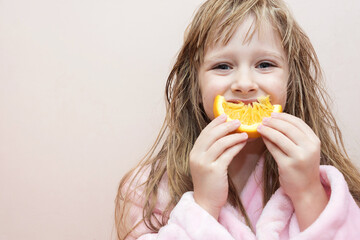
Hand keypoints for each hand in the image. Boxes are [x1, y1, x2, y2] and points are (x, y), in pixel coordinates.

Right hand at [190, 114, 247, 219]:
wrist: (206, 202)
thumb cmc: (209, 183)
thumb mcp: (206, 164)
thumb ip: (211, 151)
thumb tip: (226, 135)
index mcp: (194, 153)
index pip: (204, 133)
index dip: (215, 123)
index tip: (225, 116)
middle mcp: (197, 156)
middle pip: (211, 135)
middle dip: (225, 126)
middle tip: (238, 121)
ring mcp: (205, 163)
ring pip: (220, 143)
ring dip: (234, 135)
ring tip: (245, 132)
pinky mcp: (215, 170)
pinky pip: (228, 154)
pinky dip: (236, 146)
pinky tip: (244, 143)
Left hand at [257, 112, 327, 229]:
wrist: (306, 190)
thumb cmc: (303, 167)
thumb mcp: (305, 150)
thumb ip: (295, 136)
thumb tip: (275, 120)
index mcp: (315, 141)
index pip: (298, 123)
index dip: (284, 116)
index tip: (273, 113)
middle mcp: (309, 148)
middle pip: (288, 128)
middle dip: (274, 122)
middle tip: (264, 119)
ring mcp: (299, 157)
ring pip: (279, 137)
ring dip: (267, 129)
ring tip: (259, 126)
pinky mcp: (287, 165)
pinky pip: (273, 148)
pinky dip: (266, 140)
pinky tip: (261, 137)